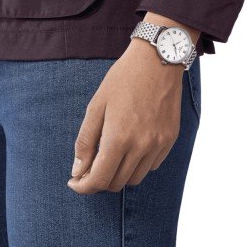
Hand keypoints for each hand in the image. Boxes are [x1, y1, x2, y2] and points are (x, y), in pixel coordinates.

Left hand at [67, 38, 184, 193]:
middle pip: (117, 183)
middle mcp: (142, 146)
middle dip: (99, 180)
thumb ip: (85, 141)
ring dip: (120, 174)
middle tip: (91, 166)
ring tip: (112, 157)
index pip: (99, 180)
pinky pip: (153, 165)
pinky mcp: (170, 138)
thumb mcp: (96, 106)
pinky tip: (132, 148)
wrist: (158, 60)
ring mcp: (159, 143)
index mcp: (119, 138)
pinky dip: (139, 165)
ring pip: (136, 178)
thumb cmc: (123, 79)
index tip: (76, 182)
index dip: (83, 186)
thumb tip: (79, 170)